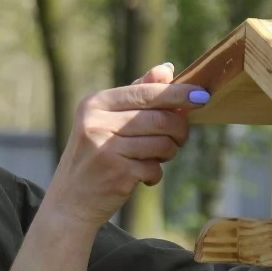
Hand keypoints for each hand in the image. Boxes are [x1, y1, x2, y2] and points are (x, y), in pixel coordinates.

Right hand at [40, 63, 209, 230]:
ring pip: (162, 144)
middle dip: (179, 129)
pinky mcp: (117, 173)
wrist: (70, 201)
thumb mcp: (106, 121)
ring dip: (168, 153)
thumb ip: (136, 94)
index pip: (146, 92)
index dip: (178, 93)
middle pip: (160, 118)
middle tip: (180, 138)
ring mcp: (105, 148)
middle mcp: (96, 122)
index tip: (202, 95)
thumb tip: (166, 69)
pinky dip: (155, 173)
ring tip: (156, 157)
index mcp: (95, 103)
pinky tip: (142, 176)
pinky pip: (155, 168)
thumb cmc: (94, 156)